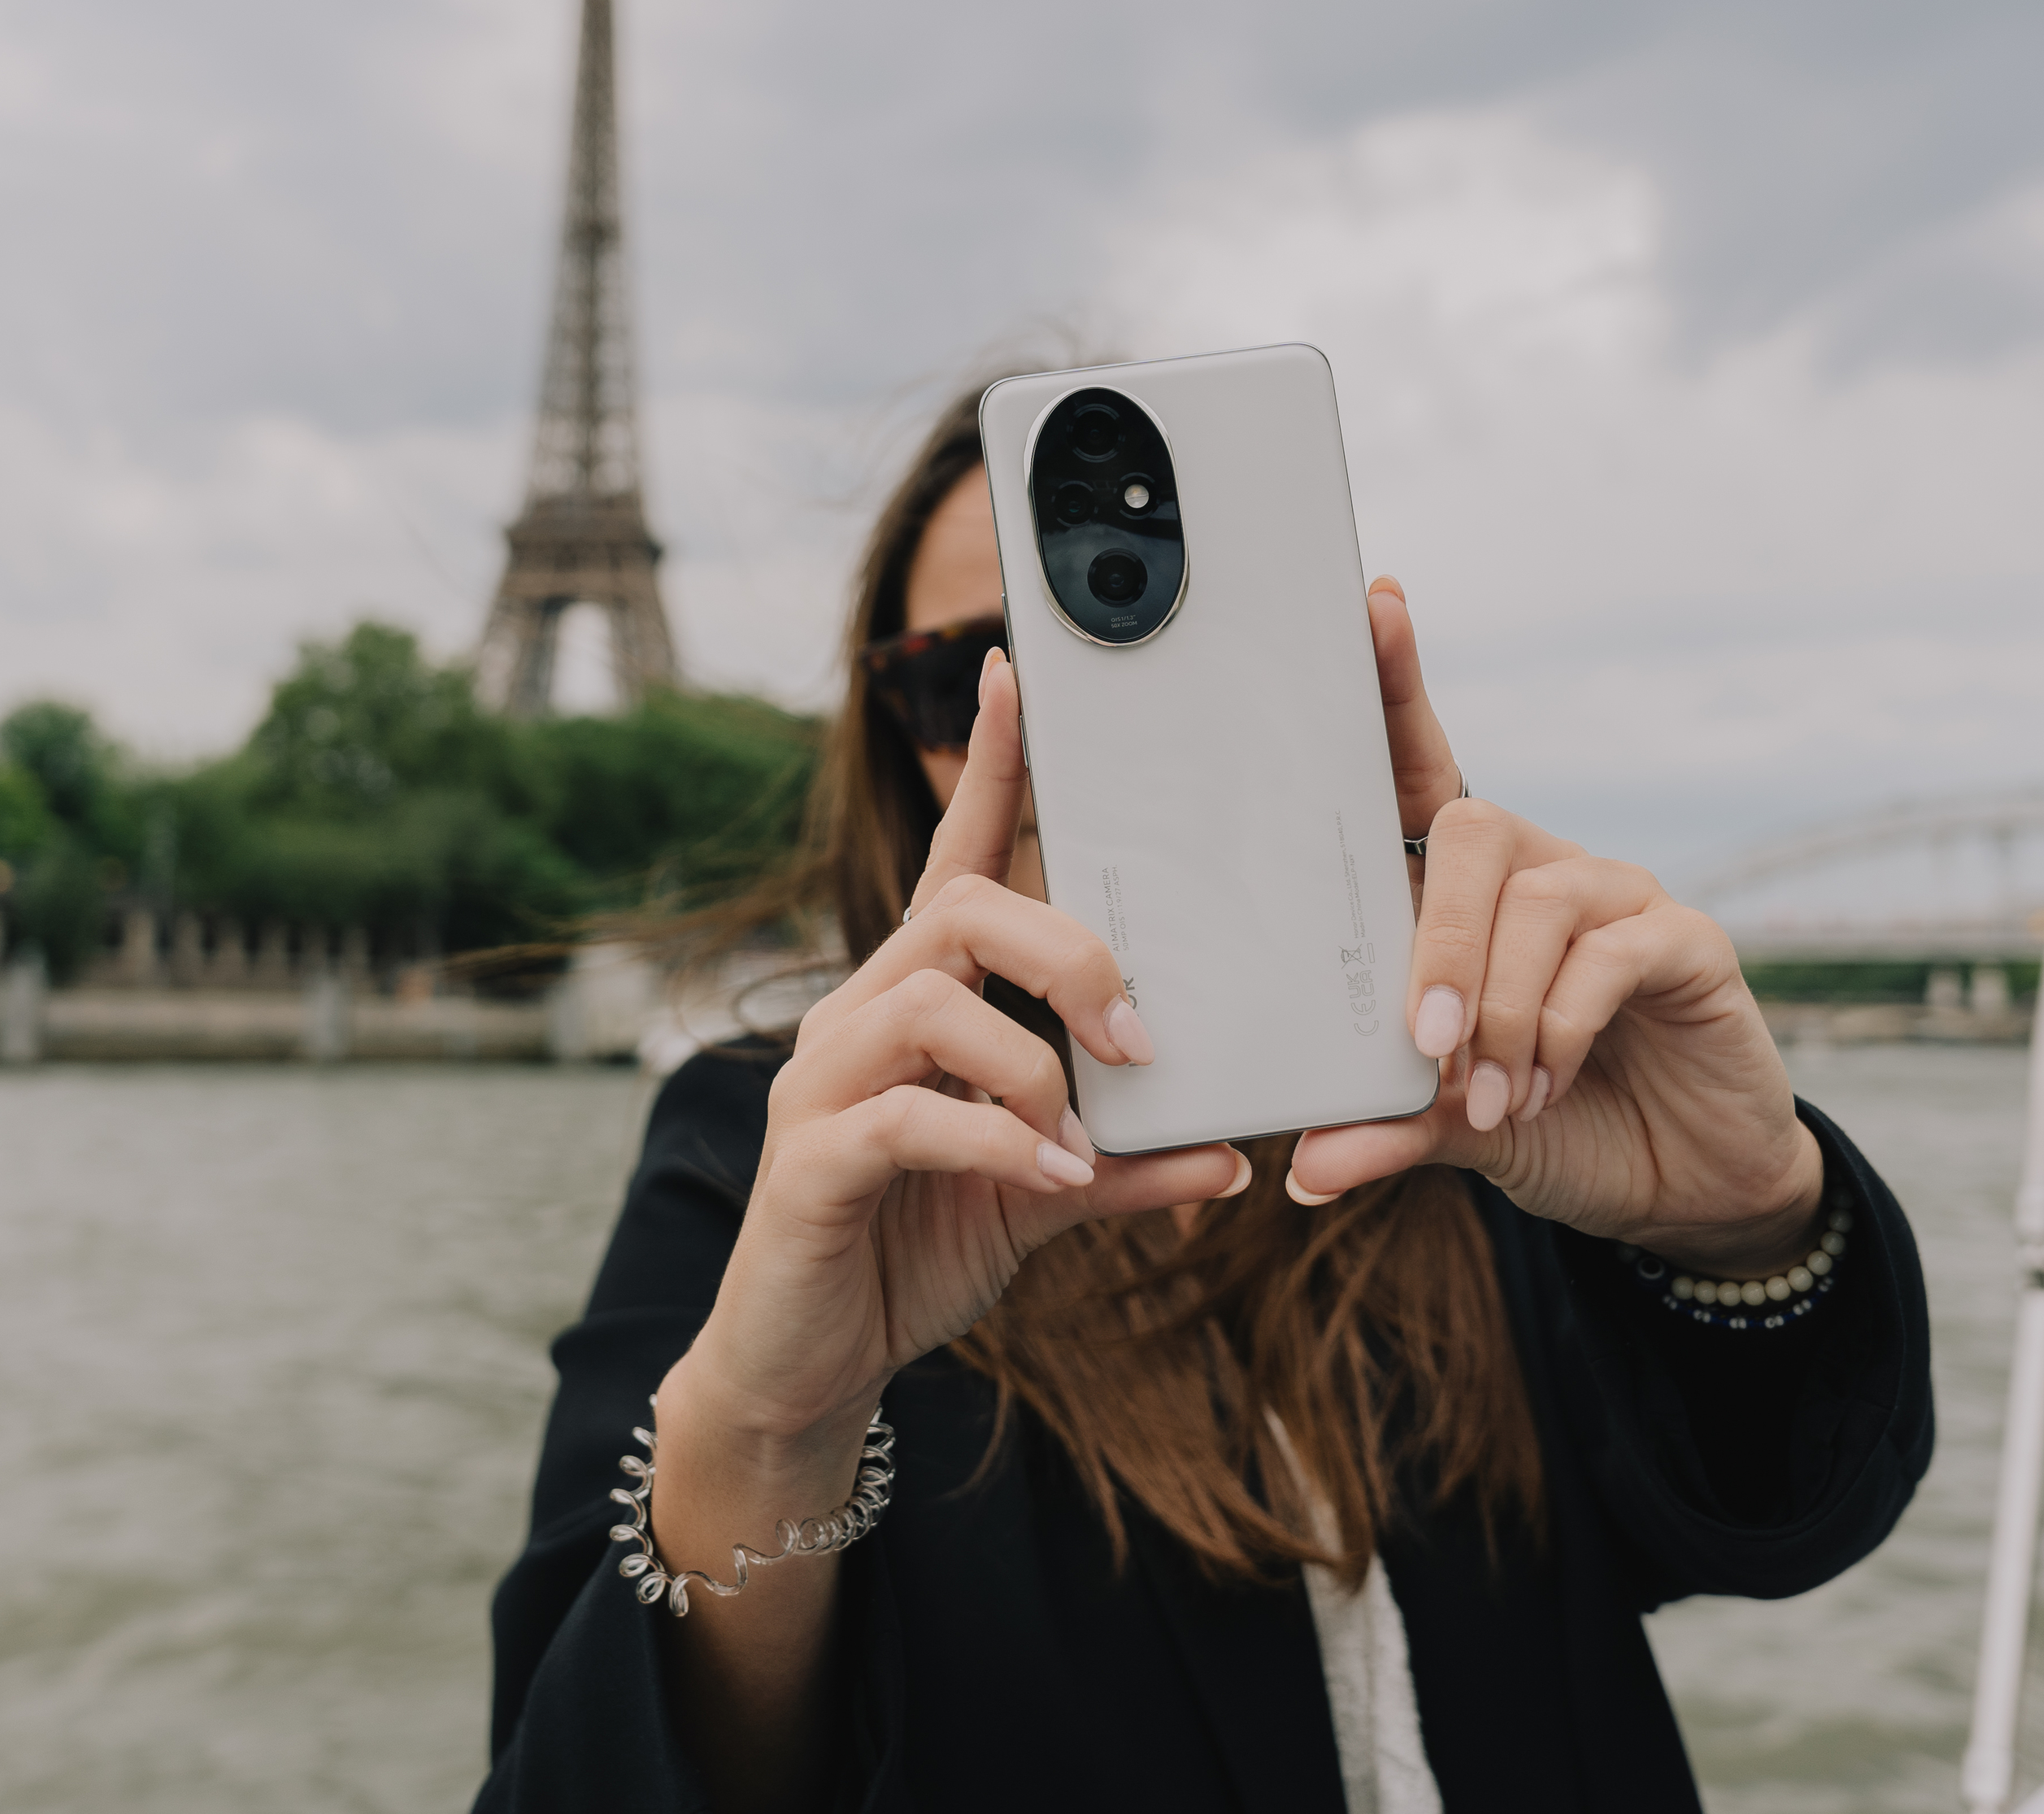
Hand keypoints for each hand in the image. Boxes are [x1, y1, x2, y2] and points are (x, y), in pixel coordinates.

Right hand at [666, 649, 1249, 1456]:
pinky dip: (1000, 1139)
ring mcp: (824, 1081)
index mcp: (914, 999)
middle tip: (1140, 1036)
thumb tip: (1234, 1152)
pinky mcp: (812, 1158)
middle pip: (961, 912)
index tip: (1022, 679)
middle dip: (1068, 956)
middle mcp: (858, 1015)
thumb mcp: (1039, 1196)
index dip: (988, 771)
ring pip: (933, 1001)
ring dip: (1036, 1062)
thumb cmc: (913, 1252)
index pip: (953, 862)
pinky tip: (1051, 1176)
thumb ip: (1123, 1164)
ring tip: (1085, 1133)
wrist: (808, 1365)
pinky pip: (911, 1114)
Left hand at [1287, 581, 1822, 1276]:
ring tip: (1489, 1094)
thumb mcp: (1450, 1132)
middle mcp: (1538, 870)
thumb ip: (1384, 1129)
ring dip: (1499, 1003)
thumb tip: (1304, 1169)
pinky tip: (1547, 1080)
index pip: (1420, 771)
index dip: (1396, 688)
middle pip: (1469, 831)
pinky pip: (1610, 951)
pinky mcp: (1684, 941)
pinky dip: (1564, 1021)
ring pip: (1535, 897)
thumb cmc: (1546, 1123)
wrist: (1674, 1183)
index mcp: (1463, 892)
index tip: (1371, 606)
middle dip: (1436, 937)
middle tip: (1421, 1039)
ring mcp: (1616, 897)